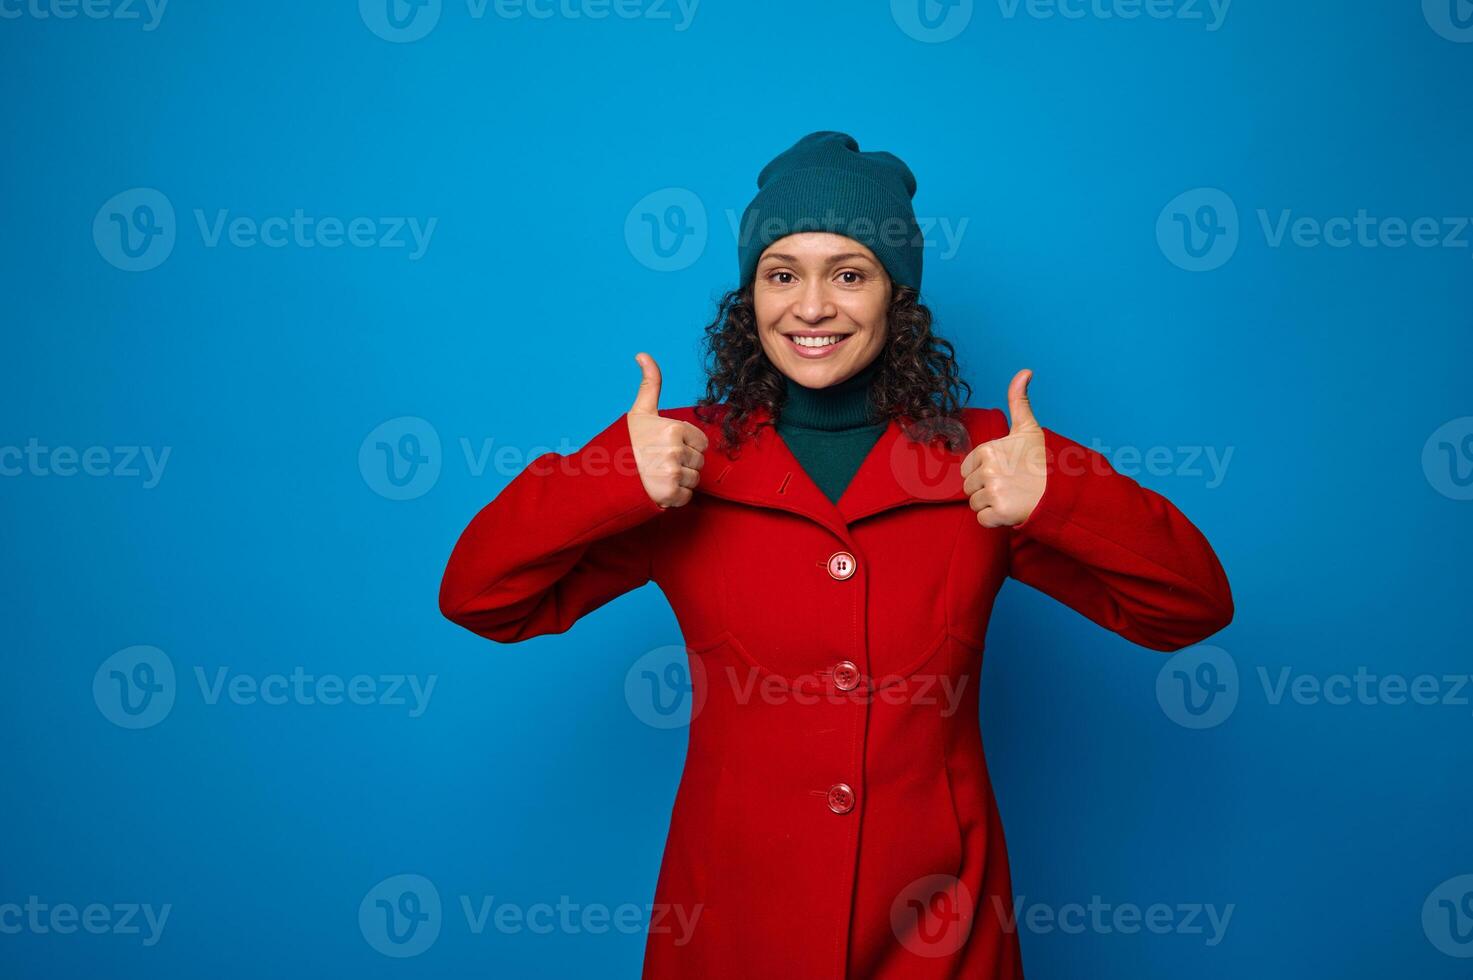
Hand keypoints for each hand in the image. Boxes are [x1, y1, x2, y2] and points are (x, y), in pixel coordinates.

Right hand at [627, 352, 707, 508]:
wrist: (607, 474)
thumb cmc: (627, 442)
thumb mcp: (641, 411)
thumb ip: (650, 383)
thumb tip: (642, 354)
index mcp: (674, 428)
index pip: (701, 442)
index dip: (686, 446)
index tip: (666, 447)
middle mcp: (675, 450)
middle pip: (698, 461)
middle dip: (683, 463)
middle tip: (659, 462)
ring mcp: (673, 473)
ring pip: (694, 479)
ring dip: (680, 480)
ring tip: (658, 475)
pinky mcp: (670, 494)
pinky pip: (687, 496)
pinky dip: (675, 496)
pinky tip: (659, 488)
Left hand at [961, 369, 1046, 527]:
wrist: (1062, 490)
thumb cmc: (1042, 460)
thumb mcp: (1029, 428)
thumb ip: (1019, 400)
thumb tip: (1025, 371)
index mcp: (988, 449)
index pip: (968, 470)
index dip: (984, 473)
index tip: (1006, 472)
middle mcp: (988, 469)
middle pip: (969, 487)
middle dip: (986, 490)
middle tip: (1011, 486)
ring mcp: (993, 491)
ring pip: (975, 504)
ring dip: (991, 505)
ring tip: (1013, 497)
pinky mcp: (999, 512)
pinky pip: (983, 520)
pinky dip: (995, 520)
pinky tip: (1012, 509)